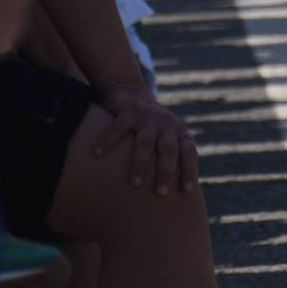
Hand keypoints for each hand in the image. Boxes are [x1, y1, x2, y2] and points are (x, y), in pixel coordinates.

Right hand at [93, 81, 199, 195]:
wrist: (131, 91)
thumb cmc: (150, 127)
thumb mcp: (164, 137)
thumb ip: (170, 156)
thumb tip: (176, 195)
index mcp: (178, 131)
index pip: (188, 152)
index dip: (189, 170)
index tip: (187, 191)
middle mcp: (166, 123)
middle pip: (168, 150)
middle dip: (166, 172)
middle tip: (161, 193)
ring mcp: (148, 116)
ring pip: (145, 142)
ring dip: (140, 164)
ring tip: (136, 183)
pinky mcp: (129, 110)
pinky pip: (118, 128)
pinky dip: (107, 140)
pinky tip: (97, 153)